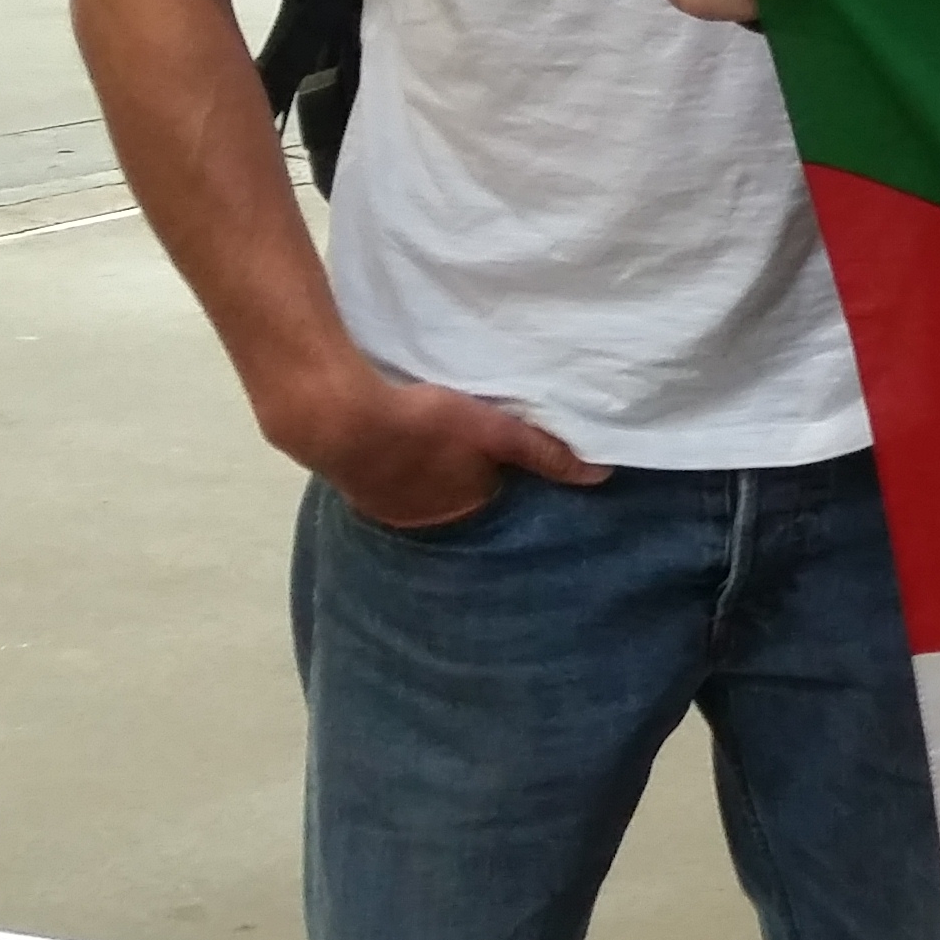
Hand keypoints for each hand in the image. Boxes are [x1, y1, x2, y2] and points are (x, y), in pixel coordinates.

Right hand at [268, 358, 597, 530]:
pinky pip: (380, 470)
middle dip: (456, 468)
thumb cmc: (426, 426)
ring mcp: (380, 506)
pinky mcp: (349, 484)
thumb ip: (544, 453)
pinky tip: (388, 432)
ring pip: (414, 482)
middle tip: (457, 432)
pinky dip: (388, 455)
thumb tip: (601, 476)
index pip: (491, 491)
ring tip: (425, 431)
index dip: (496, 466)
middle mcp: (422, 520)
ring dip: (420, 462)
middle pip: (451, 490)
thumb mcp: (495, 433)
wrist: (337, 418)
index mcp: (460, 509)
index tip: (493, 441)